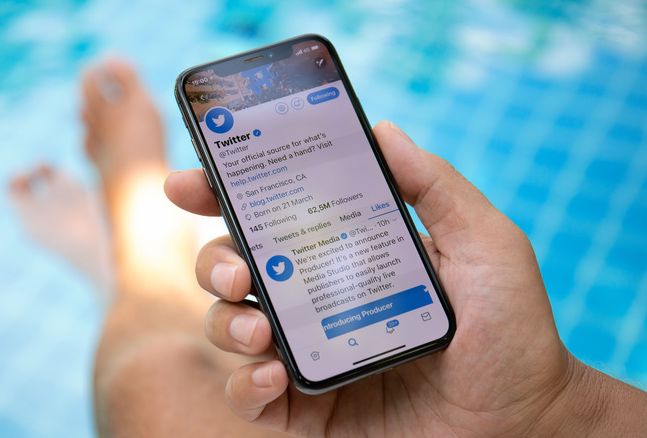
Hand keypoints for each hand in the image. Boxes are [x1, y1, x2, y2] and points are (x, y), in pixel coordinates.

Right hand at [164, 122, 626, 436]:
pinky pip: (250, 395)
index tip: (189, 183)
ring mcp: (306, 352)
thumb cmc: (512, 331)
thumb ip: (437, 187)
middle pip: (235, 267)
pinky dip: (245, 383)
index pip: (272, 216)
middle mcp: (316, 298)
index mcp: (345, 253)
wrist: (524, 422)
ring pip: (229, 326)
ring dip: (225, 320)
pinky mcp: (304, 407)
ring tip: (260, 327)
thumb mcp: (485, 246)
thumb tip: (384, 131)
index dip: (222, 195)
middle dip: (214, 260)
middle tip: (235, 269)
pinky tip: (273, 373)